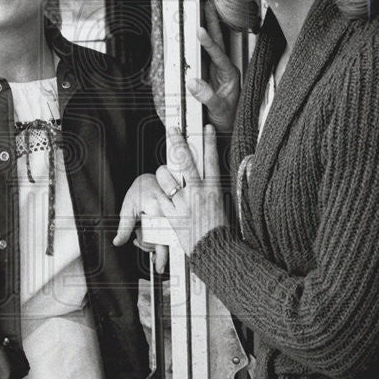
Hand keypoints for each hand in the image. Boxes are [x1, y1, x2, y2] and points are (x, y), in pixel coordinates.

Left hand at [113, 174, 170, 273]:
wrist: (154, 178)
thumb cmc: (141, 190)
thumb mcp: (128, 207)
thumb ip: (124, 227)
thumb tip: (118, 241)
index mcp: (158, 212)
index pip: (159, 240)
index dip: (160, 257)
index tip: (159, 268)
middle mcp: (170, 215)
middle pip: (160, 243)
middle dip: (146, 244)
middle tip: (137, 235)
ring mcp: (176, 217)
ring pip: (165, 240)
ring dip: (152, 241)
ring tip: (142, 230)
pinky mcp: (178, 218)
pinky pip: (170, 234)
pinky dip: (160, 238)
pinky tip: (152, 235)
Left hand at [155, 125, 226, 255]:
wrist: (214, 250)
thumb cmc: (219, 229)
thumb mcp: (220, 204)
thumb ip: (209, 189)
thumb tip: (203, 176)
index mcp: (213, 189)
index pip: (211, 160)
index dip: (209, 141)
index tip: (206, 128)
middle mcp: (198, 192)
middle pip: (186, 161)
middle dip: (178, 142)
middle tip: (173, 130)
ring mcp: (183, 202)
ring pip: (166, 177)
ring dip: (162, 173)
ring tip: (163, 175)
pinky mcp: (172, 214)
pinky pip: (158, 197)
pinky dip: (157, 195)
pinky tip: (159, 197)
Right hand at [186, 0, 239, 132]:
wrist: (228, 127)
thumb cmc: (227, 119)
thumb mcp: (218, 110)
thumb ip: (207, 97)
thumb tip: (193, 82)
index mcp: (230, 74)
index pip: (218, 54)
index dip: (208, 42)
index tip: (200, 30)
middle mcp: (225, 68)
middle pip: (219, 41)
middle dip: (213, 22)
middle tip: (207, 5)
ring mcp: (217, 69)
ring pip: (213, 44)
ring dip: (209, 26)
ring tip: (203, 9)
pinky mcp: (210, 73)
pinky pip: (205, 52)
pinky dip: (201, 40)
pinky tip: (197, 29)